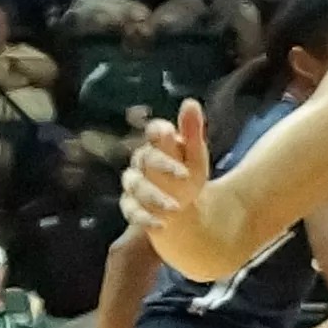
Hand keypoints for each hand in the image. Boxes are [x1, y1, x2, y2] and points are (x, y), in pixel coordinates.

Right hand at [122, 100, 210, 229]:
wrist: (181, 208)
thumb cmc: (187, 175)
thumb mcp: (195, 156)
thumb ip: (192, 131)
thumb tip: (190, 102)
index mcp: (158, 144)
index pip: (155, 131)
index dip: (163, 135)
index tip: (175, 136)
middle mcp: (141, 162)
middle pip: (144, 159)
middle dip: (162, 167)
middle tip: (185, 177)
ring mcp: (134, 185)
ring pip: (136, 186)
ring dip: (155, 197)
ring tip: (176, 208)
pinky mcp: (131, 206)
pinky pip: (132, 211)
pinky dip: (146, 218)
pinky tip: (161, 225)